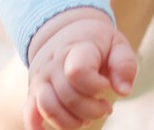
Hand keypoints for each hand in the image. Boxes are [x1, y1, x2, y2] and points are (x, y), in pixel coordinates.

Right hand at [24, 10, 135, 129]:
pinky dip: (34, 126)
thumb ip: (124, 64)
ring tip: (86, 117)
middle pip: (68, 97)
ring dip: (71, 121)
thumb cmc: (97, 43)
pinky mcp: (33, 92)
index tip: (106, 83)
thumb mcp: (117, 44)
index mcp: (75, 49)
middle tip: (104, 106)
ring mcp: (41, 79)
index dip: (96, 86)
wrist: (67, 32)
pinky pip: (28, 113)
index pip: (77, 72)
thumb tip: (123, 91)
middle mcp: (53, 64)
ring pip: (48, 108)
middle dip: (92, 110)